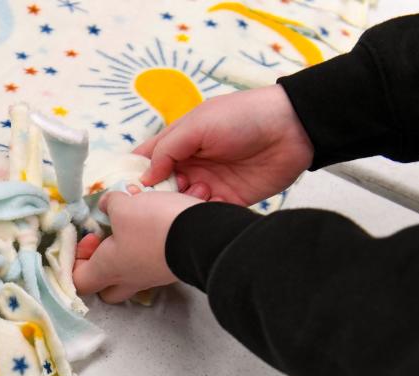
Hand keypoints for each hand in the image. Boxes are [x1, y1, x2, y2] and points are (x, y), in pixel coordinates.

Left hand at [73, 190, 203, 302]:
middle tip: (106, 238)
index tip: (88, 236)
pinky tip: (156, 216)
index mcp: (109, 269)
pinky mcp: (172, 265)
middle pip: (105, 286)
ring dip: (128, 246)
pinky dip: (150, 239)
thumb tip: (108, 205)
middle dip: (101, 265)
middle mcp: (130, 278)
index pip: (78, 281)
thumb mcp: (124, 206)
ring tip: (135, 217)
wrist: (204, 236)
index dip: (74, 261)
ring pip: (131, 270)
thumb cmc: (153, 226)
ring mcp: (153, 275)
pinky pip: (153, 257)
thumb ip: (111, 204)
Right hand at [135, 85, 313, 205]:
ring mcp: (208, 184)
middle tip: (161, 197)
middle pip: (159, 189)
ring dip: (181, 205)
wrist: (294, 128)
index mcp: (179, 142)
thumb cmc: (243, 116)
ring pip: (180, 205)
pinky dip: (202, 214)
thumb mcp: (197, 124)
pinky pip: (206, 215)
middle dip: (156, 196)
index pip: (146, 161)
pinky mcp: (228, 200)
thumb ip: (167, 149)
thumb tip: (144, 178)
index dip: (133, 175)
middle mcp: (189, 165)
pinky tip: (210, 202)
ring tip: (198, 190)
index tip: (124, 190)